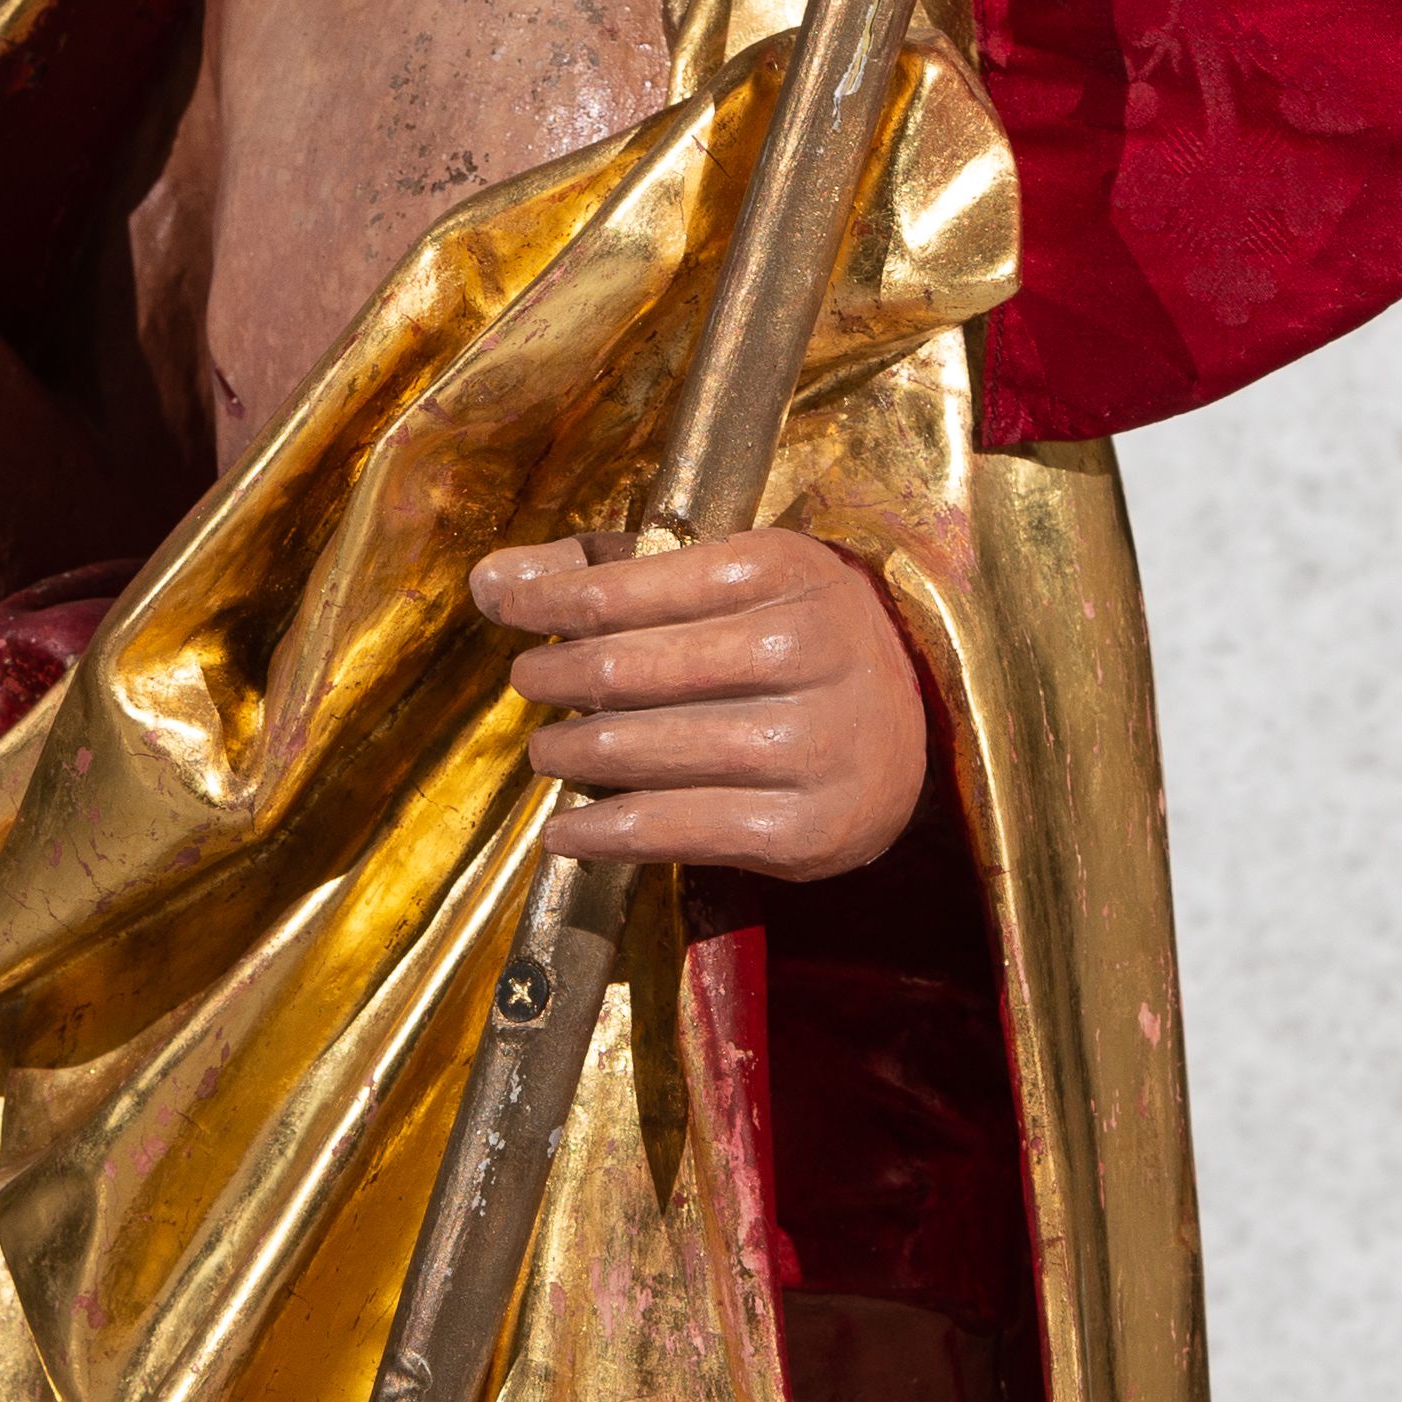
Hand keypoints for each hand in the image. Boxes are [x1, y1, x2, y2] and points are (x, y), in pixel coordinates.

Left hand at [470, 528, 926, 880]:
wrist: (911, 735)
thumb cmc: (795, 643)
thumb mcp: (726, 581)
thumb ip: (609, 572)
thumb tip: (491, 579)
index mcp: (780, 568)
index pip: (622, 590)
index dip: (548, 603)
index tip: (509, 612)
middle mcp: (803, 648)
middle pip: (625, 669)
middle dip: (556, 679)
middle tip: (532, 686)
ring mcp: (809, 742)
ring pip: (640, 751)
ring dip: (570, 756)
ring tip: (550, 753)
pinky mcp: (804, 828)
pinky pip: (671, 829)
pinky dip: (601, 834)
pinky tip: (566, 831)